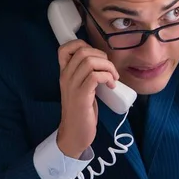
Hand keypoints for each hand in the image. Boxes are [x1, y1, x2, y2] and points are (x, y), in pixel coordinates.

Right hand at [56, 39, 119, 158]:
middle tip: (109, 69)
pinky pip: (95, 76)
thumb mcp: (81, 88)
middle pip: (82, 51)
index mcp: (65, 73)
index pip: (64, 48)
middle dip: (102, 56)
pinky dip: (107, 77)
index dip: (82, 45)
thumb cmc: (81, 111)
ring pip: (90, 61)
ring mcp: (72, 86)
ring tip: (113, 78)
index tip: (97, 56)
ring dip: (107, 67)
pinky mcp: (81, 96)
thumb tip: (103, 62)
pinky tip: (111, 85)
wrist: (74, 134)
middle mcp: (66, 77)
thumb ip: (86, 74)